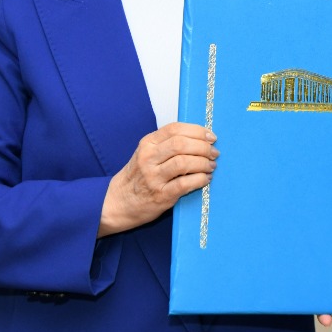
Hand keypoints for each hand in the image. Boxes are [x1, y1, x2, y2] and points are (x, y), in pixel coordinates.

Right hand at [98, 123, 217, 236]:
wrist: (117, 203)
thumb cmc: (137, 177)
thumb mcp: (147, 154)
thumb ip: (168, 144)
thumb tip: (201, 138)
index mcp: (148, 144)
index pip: (175, 129)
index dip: (197, 131)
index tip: (211, 136)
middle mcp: (148, 158)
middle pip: (181, 144)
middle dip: (203, 147)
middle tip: (214, 153)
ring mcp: (153, 177)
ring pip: (184, 162)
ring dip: (204, 163)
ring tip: (210, 166)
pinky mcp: (160, 195)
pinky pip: (185, 184)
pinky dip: (200, 180)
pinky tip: (205, 179)